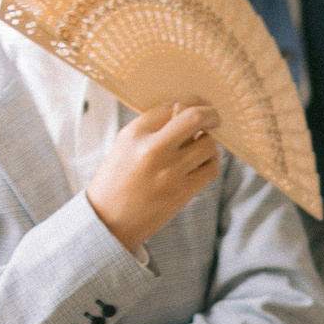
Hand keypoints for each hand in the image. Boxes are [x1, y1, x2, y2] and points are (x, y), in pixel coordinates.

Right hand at [86, 100, 221, 251]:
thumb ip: (152, 129)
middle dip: (211, 114)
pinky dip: (211, 164)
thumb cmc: (117, 181)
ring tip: (201, 148)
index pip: (172, 105)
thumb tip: (188, 114)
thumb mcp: (125, 147)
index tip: (202, 103)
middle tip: (215, 117)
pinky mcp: (181, 192)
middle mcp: (152, 149)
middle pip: (195, 118)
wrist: (109, 221)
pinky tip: (203, 165)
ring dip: (209, 144)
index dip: (192, 101)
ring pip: (208, 144)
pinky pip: (210, 169)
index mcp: (134, 134)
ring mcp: (169, 172)